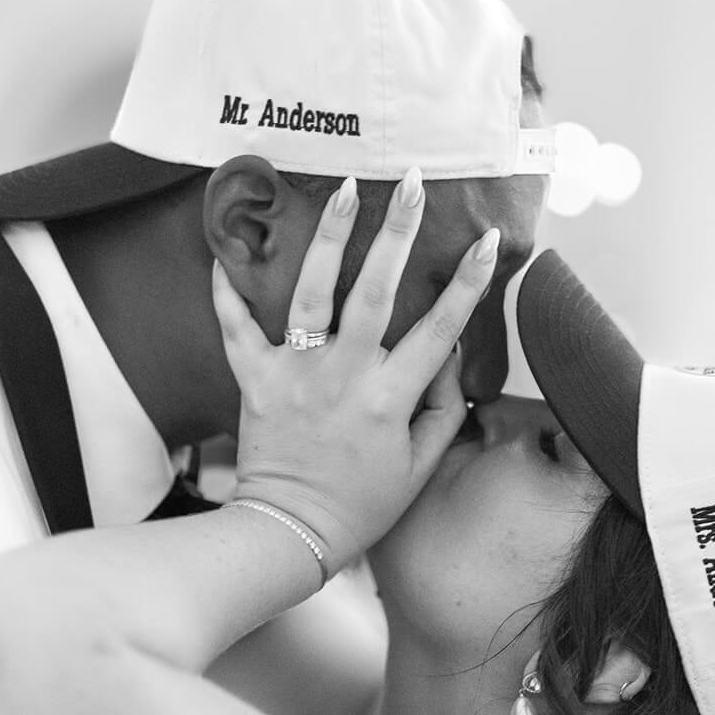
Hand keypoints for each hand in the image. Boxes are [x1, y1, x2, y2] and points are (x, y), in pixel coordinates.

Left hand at [212, 169, 500, 573]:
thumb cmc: (361, 504)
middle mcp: (343, 377)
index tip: (489, 241)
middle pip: (374, 293)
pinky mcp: (255, 381)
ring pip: (310, 294)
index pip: (439, 329)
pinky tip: (225, 251)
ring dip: (329, 238)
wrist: (291, 532)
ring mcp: (295, 375)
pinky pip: (236, 329)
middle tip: (409, 182)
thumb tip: (447, 355)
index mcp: (389, 399)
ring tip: (343, 189)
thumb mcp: (419, 465)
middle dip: (396, 232)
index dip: (468, 283)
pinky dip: (227, 291)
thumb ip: (440, 408)